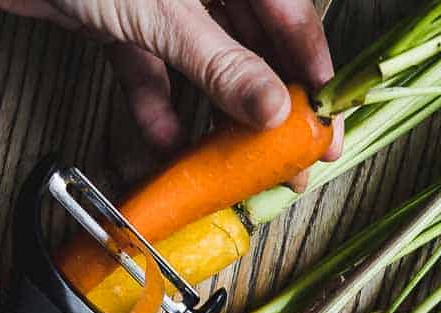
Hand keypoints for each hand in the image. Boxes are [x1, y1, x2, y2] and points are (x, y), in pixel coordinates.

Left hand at [0, 1, 343, 157]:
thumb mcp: (166, 13)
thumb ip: (222, 63)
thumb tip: (274, 110)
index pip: (290, 16)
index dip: (311, 73)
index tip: (323, 124)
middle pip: (248, 48)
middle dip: (262, 111)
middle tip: (283, 162)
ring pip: (200, 68)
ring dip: (207, 122)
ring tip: (223, 170)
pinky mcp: (118, 19)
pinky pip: (150, 73)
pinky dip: (154, 113)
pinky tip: (161, 150)